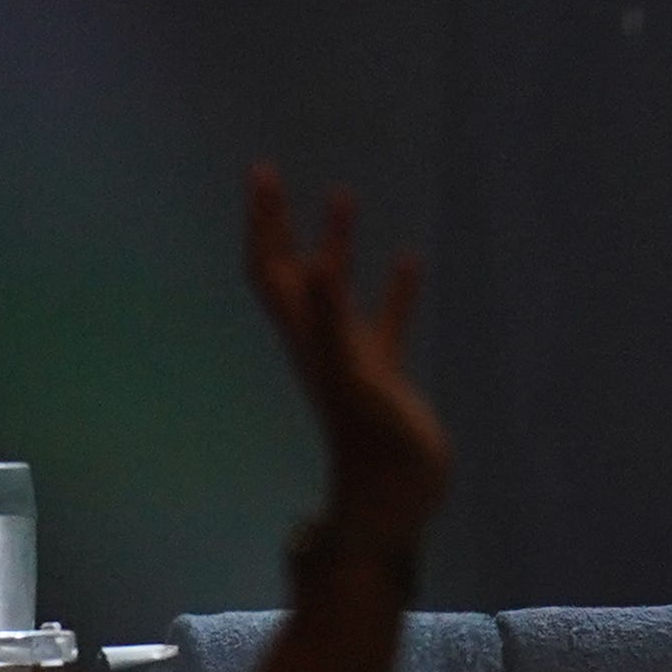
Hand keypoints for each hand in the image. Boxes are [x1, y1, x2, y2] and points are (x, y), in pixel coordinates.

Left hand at [242, 165, 448, 557]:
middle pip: (287, 271)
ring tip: (343, 194)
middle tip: (271, 174)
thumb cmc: (372, 441)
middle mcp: (318, 340)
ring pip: (334, 287)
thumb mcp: (352, 373)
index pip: (269, 268)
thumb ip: (331, 318)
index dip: (263, 223)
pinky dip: (394, 288)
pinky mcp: (385, 372)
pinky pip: (386, 319)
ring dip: (334, 242)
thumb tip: (314, 261)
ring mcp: (351, 355)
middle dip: (277, 222)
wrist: (395, 498)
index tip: (262, 174)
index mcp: (304, 336)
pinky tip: (410, 260)